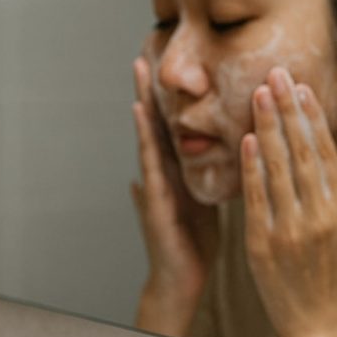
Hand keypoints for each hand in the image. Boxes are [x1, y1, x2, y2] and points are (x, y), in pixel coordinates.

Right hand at [131, 56, 215, 336]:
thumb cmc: (191, 248)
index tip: (159, 71)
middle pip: (154, 126)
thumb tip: (158, 173)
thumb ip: (183, 186)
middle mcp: (162, 175)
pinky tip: (141, 114)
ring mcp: (155, 185)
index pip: (168, 131)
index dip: (163, 102)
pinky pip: (152, 162)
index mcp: (176, 175)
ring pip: (148, 136)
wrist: (182, 280)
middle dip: (147, 92)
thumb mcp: (198, 209)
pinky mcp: (156, 199)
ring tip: (138, 74)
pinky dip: (146, 136)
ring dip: (142, 103)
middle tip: (141, 56)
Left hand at [241, 67, 336, 336]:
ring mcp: (293, 229)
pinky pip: (258, 199)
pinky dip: (252, 169)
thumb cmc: (334, 270)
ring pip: (279, 169)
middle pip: (302, 151)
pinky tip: (245, 141)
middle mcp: (323, 214)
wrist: (318, 320)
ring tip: (257, 95)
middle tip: (273, 75)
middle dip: (287, 111)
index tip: (298, 86)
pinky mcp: (265, 244)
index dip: (310, 116)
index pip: (325, 150)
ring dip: (267, 129)